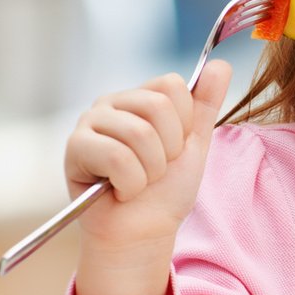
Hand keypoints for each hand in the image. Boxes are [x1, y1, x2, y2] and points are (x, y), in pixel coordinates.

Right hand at [65, 60, 232, 294]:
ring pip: (140, 133)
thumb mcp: (195, 142)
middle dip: (168, 149)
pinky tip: (121, 190)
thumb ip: (206, 103)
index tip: (174, 148)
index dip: (184, 125)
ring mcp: (89, 123)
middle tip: (155, 169)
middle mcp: (110, 103)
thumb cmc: (167, 188)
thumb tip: (221, 64)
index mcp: (139, 97)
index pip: (173, 86)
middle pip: (158, 107)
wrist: (146, 230)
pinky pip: (118, 157)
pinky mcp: (74, 148)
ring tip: (139, 181)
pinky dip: (131, 183)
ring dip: (151, 169)